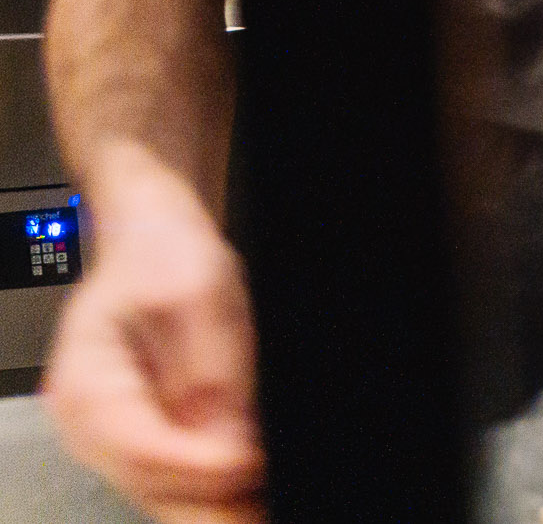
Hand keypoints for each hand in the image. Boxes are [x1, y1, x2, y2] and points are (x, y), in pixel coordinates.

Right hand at [43, 178, 262, 523]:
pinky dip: (208, 488)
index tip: (250, 464)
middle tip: (260, 510)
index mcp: (88, 383)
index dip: (200, 467)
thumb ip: (209, 367)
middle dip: (209, 504)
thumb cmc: (163, 253)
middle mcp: (89, 421)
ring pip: (161, 490)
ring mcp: (113, 433)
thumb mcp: (197, 293)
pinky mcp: (142, 433)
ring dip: (212, 504)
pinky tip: (245, 489)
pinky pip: (172, 475)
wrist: (152, 239)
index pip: (142, 448)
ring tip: (259, 507)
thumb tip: (226, 438)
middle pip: (149, 483)